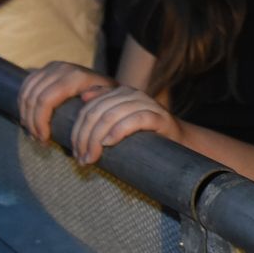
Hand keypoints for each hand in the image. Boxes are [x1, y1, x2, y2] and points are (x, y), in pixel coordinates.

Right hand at [17, 62, 116, 143]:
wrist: (104, 79)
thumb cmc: (106, 95)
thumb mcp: (108, 98)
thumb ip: (100, 98)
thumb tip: (86, 98)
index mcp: (75, 77)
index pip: (45, 101)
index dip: (40, 122)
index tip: (44, 139)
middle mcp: (60, 69)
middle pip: (33, 98)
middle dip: (32, 122)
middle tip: (37, 139)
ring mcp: (51, 67)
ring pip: (26, 93)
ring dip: (25, 115)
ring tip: (33, 132)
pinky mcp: (45, 68)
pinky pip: (26, 86)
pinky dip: (23, 104)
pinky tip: (28, 118)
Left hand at [66, 85, 182, 164]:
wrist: (178, 139)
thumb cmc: (144, 133)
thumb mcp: (120, 120)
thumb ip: (103, 108)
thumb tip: (83, 97)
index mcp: (119, 93)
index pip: (89, 108)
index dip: (77, 131)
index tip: (75, 153)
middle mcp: (131, 94)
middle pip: (97, 113)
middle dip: (85, 138)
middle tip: (82, 159)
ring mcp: (146, 103)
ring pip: (111, 116)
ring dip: (97, 139)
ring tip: (93, 158)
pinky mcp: (159, 117)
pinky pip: (135, 120)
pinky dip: (119, 131)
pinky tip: (110, 143)